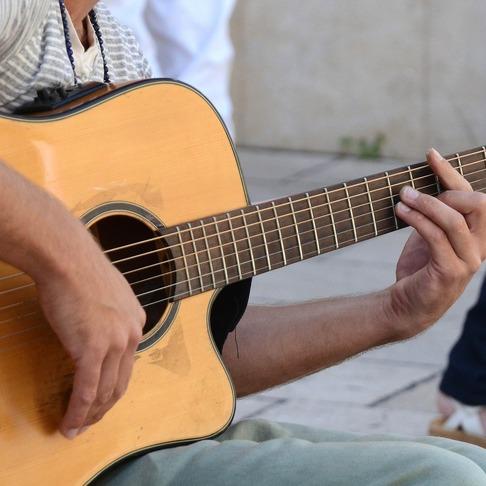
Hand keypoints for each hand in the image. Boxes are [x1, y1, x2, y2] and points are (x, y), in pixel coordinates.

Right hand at [36, 230, 144, 439]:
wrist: (68, 259)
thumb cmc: (80, 272)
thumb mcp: (106, 294)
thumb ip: (108, 316)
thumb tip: (96, 330)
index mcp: (136, 322)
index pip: (127, 364)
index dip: (113, 386)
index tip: (99, 399)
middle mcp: (132, 334)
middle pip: (121, 382)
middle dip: (104, 408)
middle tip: (88, 422)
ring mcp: (115, 342)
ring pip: (106, 392)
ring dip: (90, 415)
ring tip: (76, 428)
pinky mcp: (93, 348)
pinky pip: (87, 390)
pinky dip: (78, 411)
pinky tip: (69, 423)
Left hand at [388, 148, 485, 336]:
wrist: (406, 305)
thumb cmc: (418, 269)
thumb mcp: (428, 236)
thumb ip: (435, 214)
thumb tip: (423, 183)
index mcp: (477, 236)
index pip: (475, 197)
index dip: (452, 173)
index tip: (430, 154)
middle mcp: (480, 247)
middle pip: (477, 203)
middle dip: (443, 190)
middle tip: (411, 192)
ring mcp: (468, 261)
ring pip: (454, 219)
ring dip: (425, 203)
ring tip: (401, 197)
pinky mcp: (450, 271)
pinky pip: (436, 236)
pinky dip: (416, 219)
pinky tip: (400, 211)